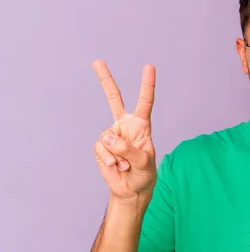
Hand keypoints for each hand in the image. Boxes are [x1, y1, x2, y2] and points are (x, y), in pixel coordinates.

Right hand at [92, 60, 157, 200]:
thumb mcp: (144, 162)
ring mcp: (111, 136)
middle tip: (97, 61)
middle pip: (113, 99)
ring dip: (116, 155)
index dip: (147, 85)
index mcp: (141, 125)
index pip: (145, 102)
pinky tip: (116, 167)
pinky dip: (108, 160)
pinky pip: (100, 149)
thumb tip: (107, 137)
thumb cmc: (144, 173)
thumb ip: (127, 149)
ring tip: (126, 165)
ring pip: (107, 137)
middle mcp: (125, 126)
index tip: (149, 67)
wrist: (131, 190)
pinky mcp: (100, 147)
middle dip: (105, 80)